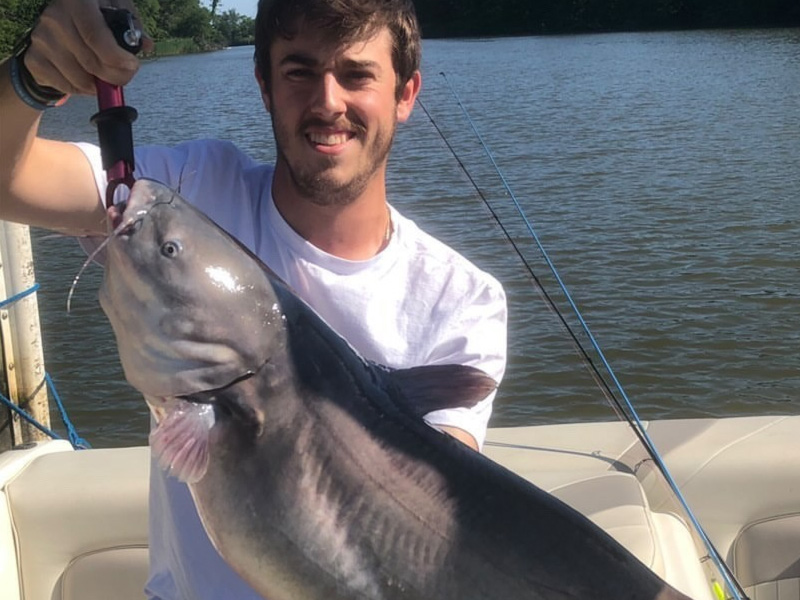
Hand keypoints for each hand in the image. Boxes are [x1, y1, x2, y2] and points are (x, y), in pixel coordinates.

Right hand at [23, 0, 152, 95]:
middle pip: (91, 61)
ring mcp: (41, 38)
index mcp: (77, 1)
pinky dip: (83, 89)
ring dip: (100, 85)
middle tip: (124, 76)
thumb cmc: (94, 18)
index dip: (117, 57)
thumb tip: (145, 44)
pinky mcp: (34, 59)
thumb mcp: (116, 12)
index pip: (95, 35)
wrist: (59, 25)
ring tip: (105, 76)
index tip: (132, 65)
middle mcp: (54, 16)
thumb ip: (132, 27)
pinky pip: (67, 86)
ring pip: (81, 78)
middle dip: (116, 76)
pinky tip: (88, 78)